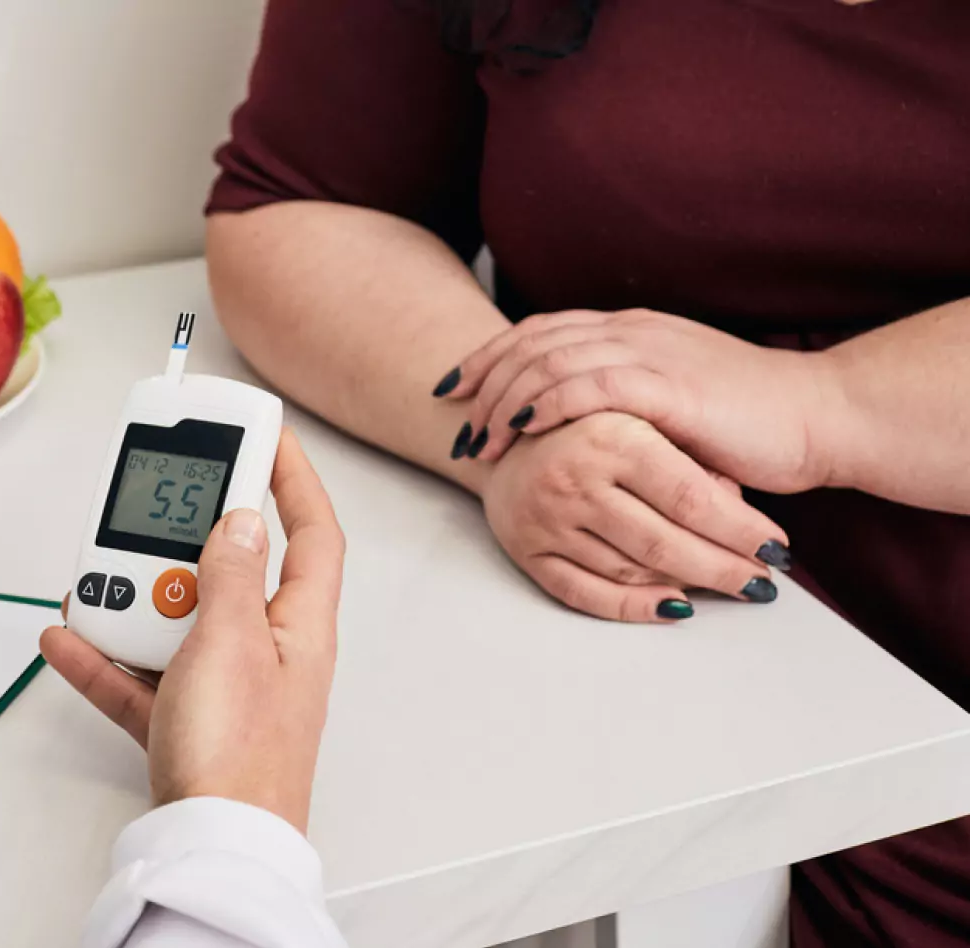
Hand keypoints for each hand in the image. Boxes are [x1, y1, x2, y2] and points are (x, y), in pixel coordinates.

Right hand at [41, 430, 344, 832]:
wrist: (209, 851)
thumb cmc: (241, 758)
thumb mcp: (233, 643)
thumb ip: (230, 576)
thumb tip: (241, 520)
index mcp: (300, 627)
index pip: (311, 533)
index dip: (292, 478)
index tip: (264, 434)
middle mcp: (268, 652)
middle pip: (231, 570)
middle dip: (189, 538)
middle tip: (157, 502)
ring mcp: (224, 688)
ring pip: (178, 619)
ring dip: (135, 597)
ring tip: (100, 580)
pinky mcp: (185, 724)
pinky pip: (140, 674)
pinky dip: (104, 656)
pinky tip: (68, 636)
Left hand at [436, 309, 837, 492]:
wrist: (820, 418)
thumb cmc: (751, 423)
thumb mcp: (672, 403)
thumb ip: (624, 403)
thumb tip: (573, 429)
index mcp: (632, 330)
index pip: (541, 331)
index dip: (490, 357)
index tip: (453, 390)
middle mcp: (633, 331)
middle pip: (532, 342)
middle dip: (482, 380)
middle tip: (453, 421)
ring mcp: (650, 353)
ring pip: (550, 362)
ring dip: (504, 400)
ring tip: (479, 440)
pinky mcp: (668, 384)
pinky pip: (587, 384)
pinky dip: (544, 403)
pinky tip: (519, 426)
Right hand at [481, 412, 790, 620]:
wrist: (501, 427)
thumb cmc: (589, 420)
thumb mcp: (642, 416)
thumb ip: (691, 459)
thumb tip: (743, 516)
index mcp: (609, 435)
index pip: (689, 498)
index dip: (739, 530)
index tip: (776, 547)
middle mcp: (574, 479)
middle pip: (664, 544)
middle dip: (723, 568)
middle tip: (762, 582)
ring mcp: (546, 519)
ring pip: (629, 571)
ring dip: (686, 586)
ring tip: (728, 587)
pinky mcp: (527, 550)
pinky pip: (585, 594)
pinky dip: (633, 607)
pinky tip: (673, 606)